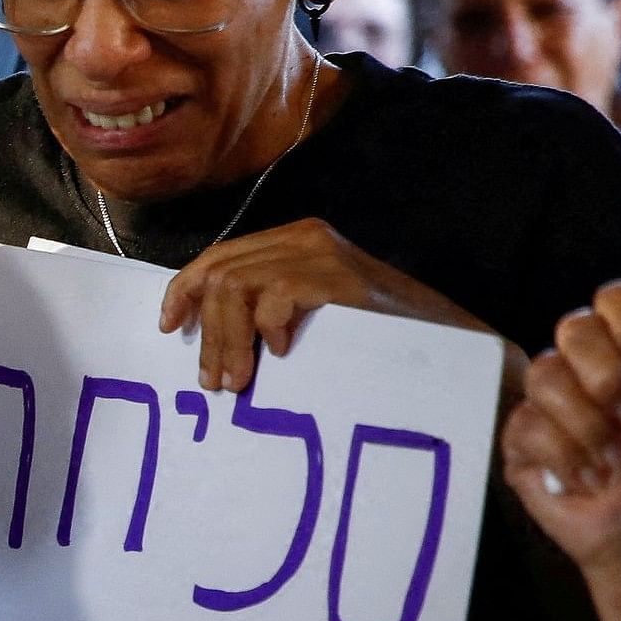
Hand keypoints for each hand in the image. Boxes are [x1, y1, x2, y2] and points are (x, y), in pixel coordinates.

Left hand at [158, 216, 498, 394]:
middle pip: (220, 275)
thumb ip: (268, 308)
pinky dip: (268, 328)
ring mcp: (324, 255)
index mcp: (292, 241)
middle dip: (207, 333)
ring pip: (237, 287)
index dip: (183, 291)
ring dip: (228, 340)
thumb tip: (209, 334)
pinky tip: (281, 353)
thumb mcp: (313, 315)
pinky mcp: (342, 279)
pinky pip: (277, 296)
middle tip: (214, 382)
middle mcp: (304, 238)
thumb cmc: (377, 339)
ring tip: (237, 381)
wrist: (452, 346)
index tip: (169, 329)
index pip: (218, 258)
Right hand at [504, 237, 620, 567]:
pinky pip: (529, 424)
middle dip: (613, 378)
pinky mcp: (523, 441)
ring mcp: (550, 403)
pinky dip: (568, 457)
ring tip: (617, 458)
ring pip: (547, 372)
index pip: (613, 297)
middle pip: (573, 327)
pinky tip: (590, 478)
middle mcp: (586, 366)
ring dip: (593, 425)